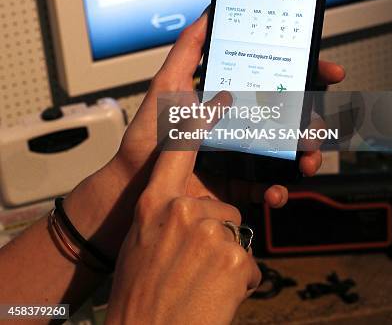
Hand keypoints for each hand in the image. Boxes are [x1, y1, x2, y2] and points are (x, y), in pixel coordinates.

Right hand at [105, 141, 260, 324]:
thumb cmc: (137, 294)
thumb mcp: (139, 242)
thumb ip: (162, 214)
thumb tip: (182, 206)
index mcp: (154, 203)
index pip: (179, 150)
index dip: (199, 124)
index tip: (219, 100)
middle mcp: (181, 211)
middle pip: (220, 206)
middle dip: (217, 234)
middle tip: (194, 266)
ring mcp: (210, 232)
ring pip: (234, 235)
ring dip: (226, 261)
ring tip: (201, 285)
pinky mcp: (234, 258)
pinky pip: (247, 263)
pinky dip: (237, 282)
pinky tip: (214, 297)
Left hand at [116, 13, 344, 203]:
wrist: (131, 189)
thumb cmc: (145, 137)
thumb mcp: (165, 86)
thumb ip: (187, 52)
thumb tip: (209, 13)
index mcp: (228, 97)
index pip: (274, 80)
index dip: (305, 74)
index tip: (329, 71)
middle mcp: (240, 124)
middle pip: (289, 116)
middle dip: (314, 118)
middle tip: (320, 123)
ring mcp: (241, 155)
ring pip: (286, 150)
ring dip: (305, 154)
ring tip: (306, 157)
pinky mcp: (237, 185)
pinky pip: (267, 186)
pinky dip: (279, 189)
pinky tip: (277, 190)